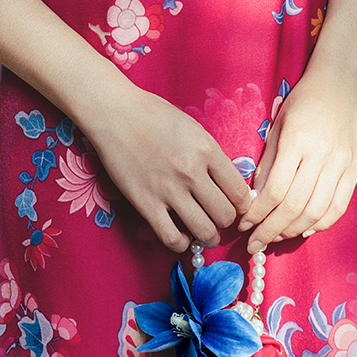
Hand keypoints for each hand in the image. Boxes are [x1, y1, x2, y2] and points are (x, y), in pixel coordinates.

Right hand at [85, 86, 252, 254]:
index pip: (239, 193)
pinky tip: (180, 235)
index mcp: (207, 150)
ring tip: (205, 233)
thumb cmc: (154, 115)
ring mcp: (168, 189)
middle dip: (225, 221)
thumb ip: (211, 156)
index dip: (241, 205)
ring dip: (208, 237)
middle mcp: (192, 172)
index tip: (235, 206)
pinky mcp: (145, 202)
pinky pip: (171, 238)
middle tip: (218, 218)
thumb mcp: (194, 129)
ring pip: (204, 231)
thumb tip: (227, 185)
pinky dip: (180, 243)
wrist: (115, 113)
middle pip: (225, 215)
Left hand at [238, 68, 356, 253]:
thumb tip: (255, 201)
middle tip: (254, 244)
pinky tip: (303, 230)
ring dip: (292, 231)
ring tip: (275, 238)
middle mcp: (322, 156)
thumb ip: (268, 164)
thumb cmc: (303, 102)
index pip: (274, 190)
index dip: (257, 214)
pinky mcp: (355, 170)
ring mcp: (342, 164)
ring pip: (316, 212)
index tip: (243, 225)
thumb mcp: (278, 126)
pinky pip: (338, 207)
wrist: (341, 84)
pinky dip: (320, 224)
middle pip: (294, 207)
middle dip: (270, 230)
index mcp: (297, 141)